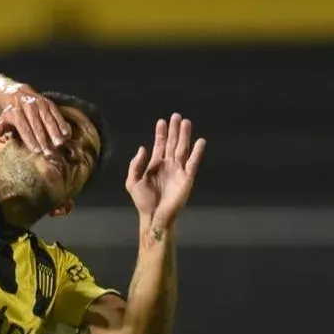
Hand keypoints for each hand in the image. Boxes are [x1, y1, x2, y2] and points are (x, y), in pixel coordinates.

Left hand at [0, 86, 69, 154]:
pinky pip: (57, 113)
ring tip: (60, 144)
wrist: (18, 94)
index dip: (30, 139)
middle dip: (43, 138)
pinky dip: (62, 123)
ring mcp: (39, 103)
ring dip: (55, 131)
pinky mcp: (49, 102)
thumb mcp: (2, 119)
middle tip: (49, 151)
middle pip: (37, 124)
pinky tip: (67, 133)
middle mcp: (28, 106)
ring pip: (48, 118)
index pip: (23, 127)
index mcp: (16, 111)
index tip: (36, 151)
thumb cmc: (11, 113)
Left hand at [126, 113, 205, 227]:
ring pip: (182, 149)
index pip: (160, 145)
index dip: (161, 133)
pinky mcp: (187, 178)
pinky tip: (200, 142)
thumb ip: (136, 165)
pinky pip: (193, 163)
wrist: (154, 217)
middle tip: (176, 116)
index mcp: (155, 165)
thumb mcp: (132, 182)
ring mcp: (178, 171)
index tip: (162, 121)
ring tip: (186, 122)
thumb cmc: (143, 201)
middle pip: (172, 144)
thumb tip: (143, 148)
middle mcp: (168, 165)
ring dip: (184, 136)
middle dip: (174, 130)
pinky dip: (196, 152)